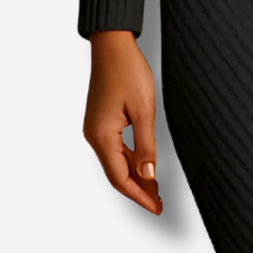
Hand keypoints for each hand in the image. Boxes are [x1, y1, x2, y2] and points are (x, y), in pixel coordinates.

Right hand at [83, 30, 161, 213]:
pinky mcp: (100, 121)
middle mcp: (94, 135)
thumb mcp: (143, 109)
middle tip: (159, 201)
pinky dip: (129, 159)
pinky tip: (143, 163)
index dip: (139, 195)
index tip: (156, 206)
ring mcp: (95, 128)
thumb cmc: (127, 70)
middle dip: (138, 189)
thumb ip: (146, 145)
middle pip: (116, 173)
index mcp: (102, 135)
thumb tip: (149, 174)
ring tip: (155, 187)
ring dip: (134, 174)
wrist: (112, 45)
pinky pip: (114, 148)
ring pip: (115, 161)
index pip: (119, 178)